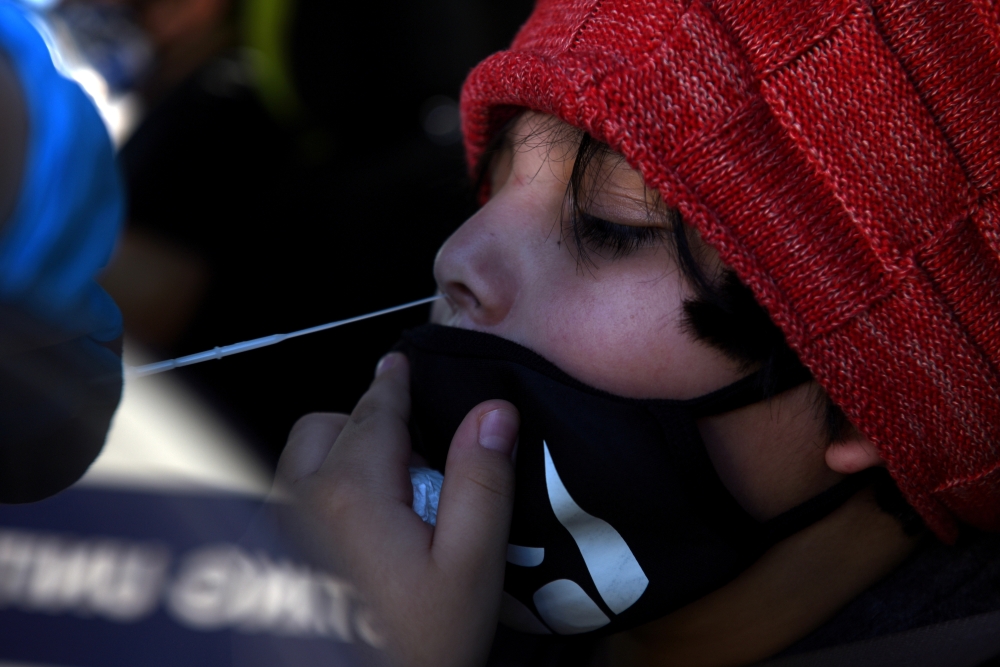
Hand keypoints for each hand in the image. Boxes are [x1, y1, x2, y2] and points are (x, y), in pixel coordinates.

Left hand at [275, 352, 519, 666]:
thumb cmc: (414, 650)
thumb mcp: (470, 567)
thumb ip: (481, 483)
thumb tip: (494, 415)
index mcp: (352, 493)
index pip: (374, 412)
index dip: (392, 383)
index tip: (399, 365)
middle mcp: (302, 503)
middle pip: (325, 427)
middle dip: (366, 424)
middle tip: (415, 462)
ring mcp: (277, 533)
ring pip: (300, 462)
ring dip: (339, 457)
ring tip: (389, 500)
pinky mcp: (267, 563)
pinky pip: (288, 499)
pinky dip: (320, 491)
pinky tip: (358, 536)